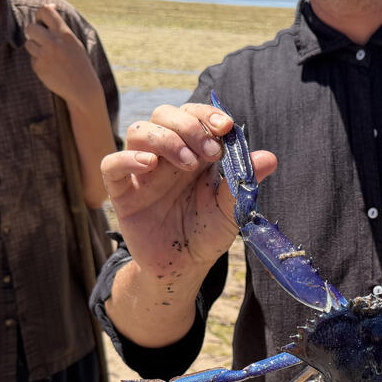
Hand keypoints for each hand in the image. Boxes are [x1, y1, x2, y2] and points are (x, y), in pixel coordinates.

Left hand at [23, 4, 99, 106]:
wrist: (83, 89)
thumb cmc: (80, 64)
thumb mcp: (74, 42)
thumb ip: (60, 27)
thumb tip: (49, 6)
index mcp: (65, 34)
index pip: (45, 11)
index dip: (40, 15)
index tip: (43, 21)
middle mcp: (53, 43)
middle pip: (30, 27)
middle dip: (34, 32)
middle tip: (42, 39)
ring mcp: (45, 56)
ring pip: (29, 43)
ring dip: (36, 47)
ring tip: (50, 56)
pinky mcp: (39, 67)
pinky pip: (33, 58)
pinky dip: (40, 61)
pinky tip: (52, 68)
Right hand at [101, 104, 276, 283]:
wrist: (184, 267)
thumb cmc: (208, 233)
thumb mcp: (231, 209)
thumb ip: (244, 182)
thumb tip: (269, 157)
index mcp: (194, 152)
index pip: (195, 115)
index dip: (207, 114)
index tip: (226, 127)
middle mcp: (167, 155)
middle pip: (165, 115)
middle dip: (189, 125)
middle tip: (210, 152)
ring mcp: (143, 171)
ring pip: (139, 131)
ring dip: (165, 139)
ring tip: (187, 162)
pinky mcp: (123, 192)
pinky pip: (111, 164)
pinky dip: (127, 158)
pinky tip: (149, 164)